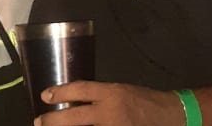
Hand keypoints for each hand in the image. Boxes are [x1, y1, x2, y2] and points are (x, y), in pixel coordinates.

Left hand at [34, 81, 184, 125]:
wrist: (172, 117)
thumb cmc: (145, 101)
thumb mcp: (121, 91)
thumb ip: (100, 97)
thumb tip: (76, 102)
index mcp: (112, 93)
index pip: (80, 90)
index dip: (60, 92)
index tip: (44, 95)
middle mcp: (110, 112)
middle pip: (74, 117)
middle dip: (54, 121)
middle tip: (40, 121)